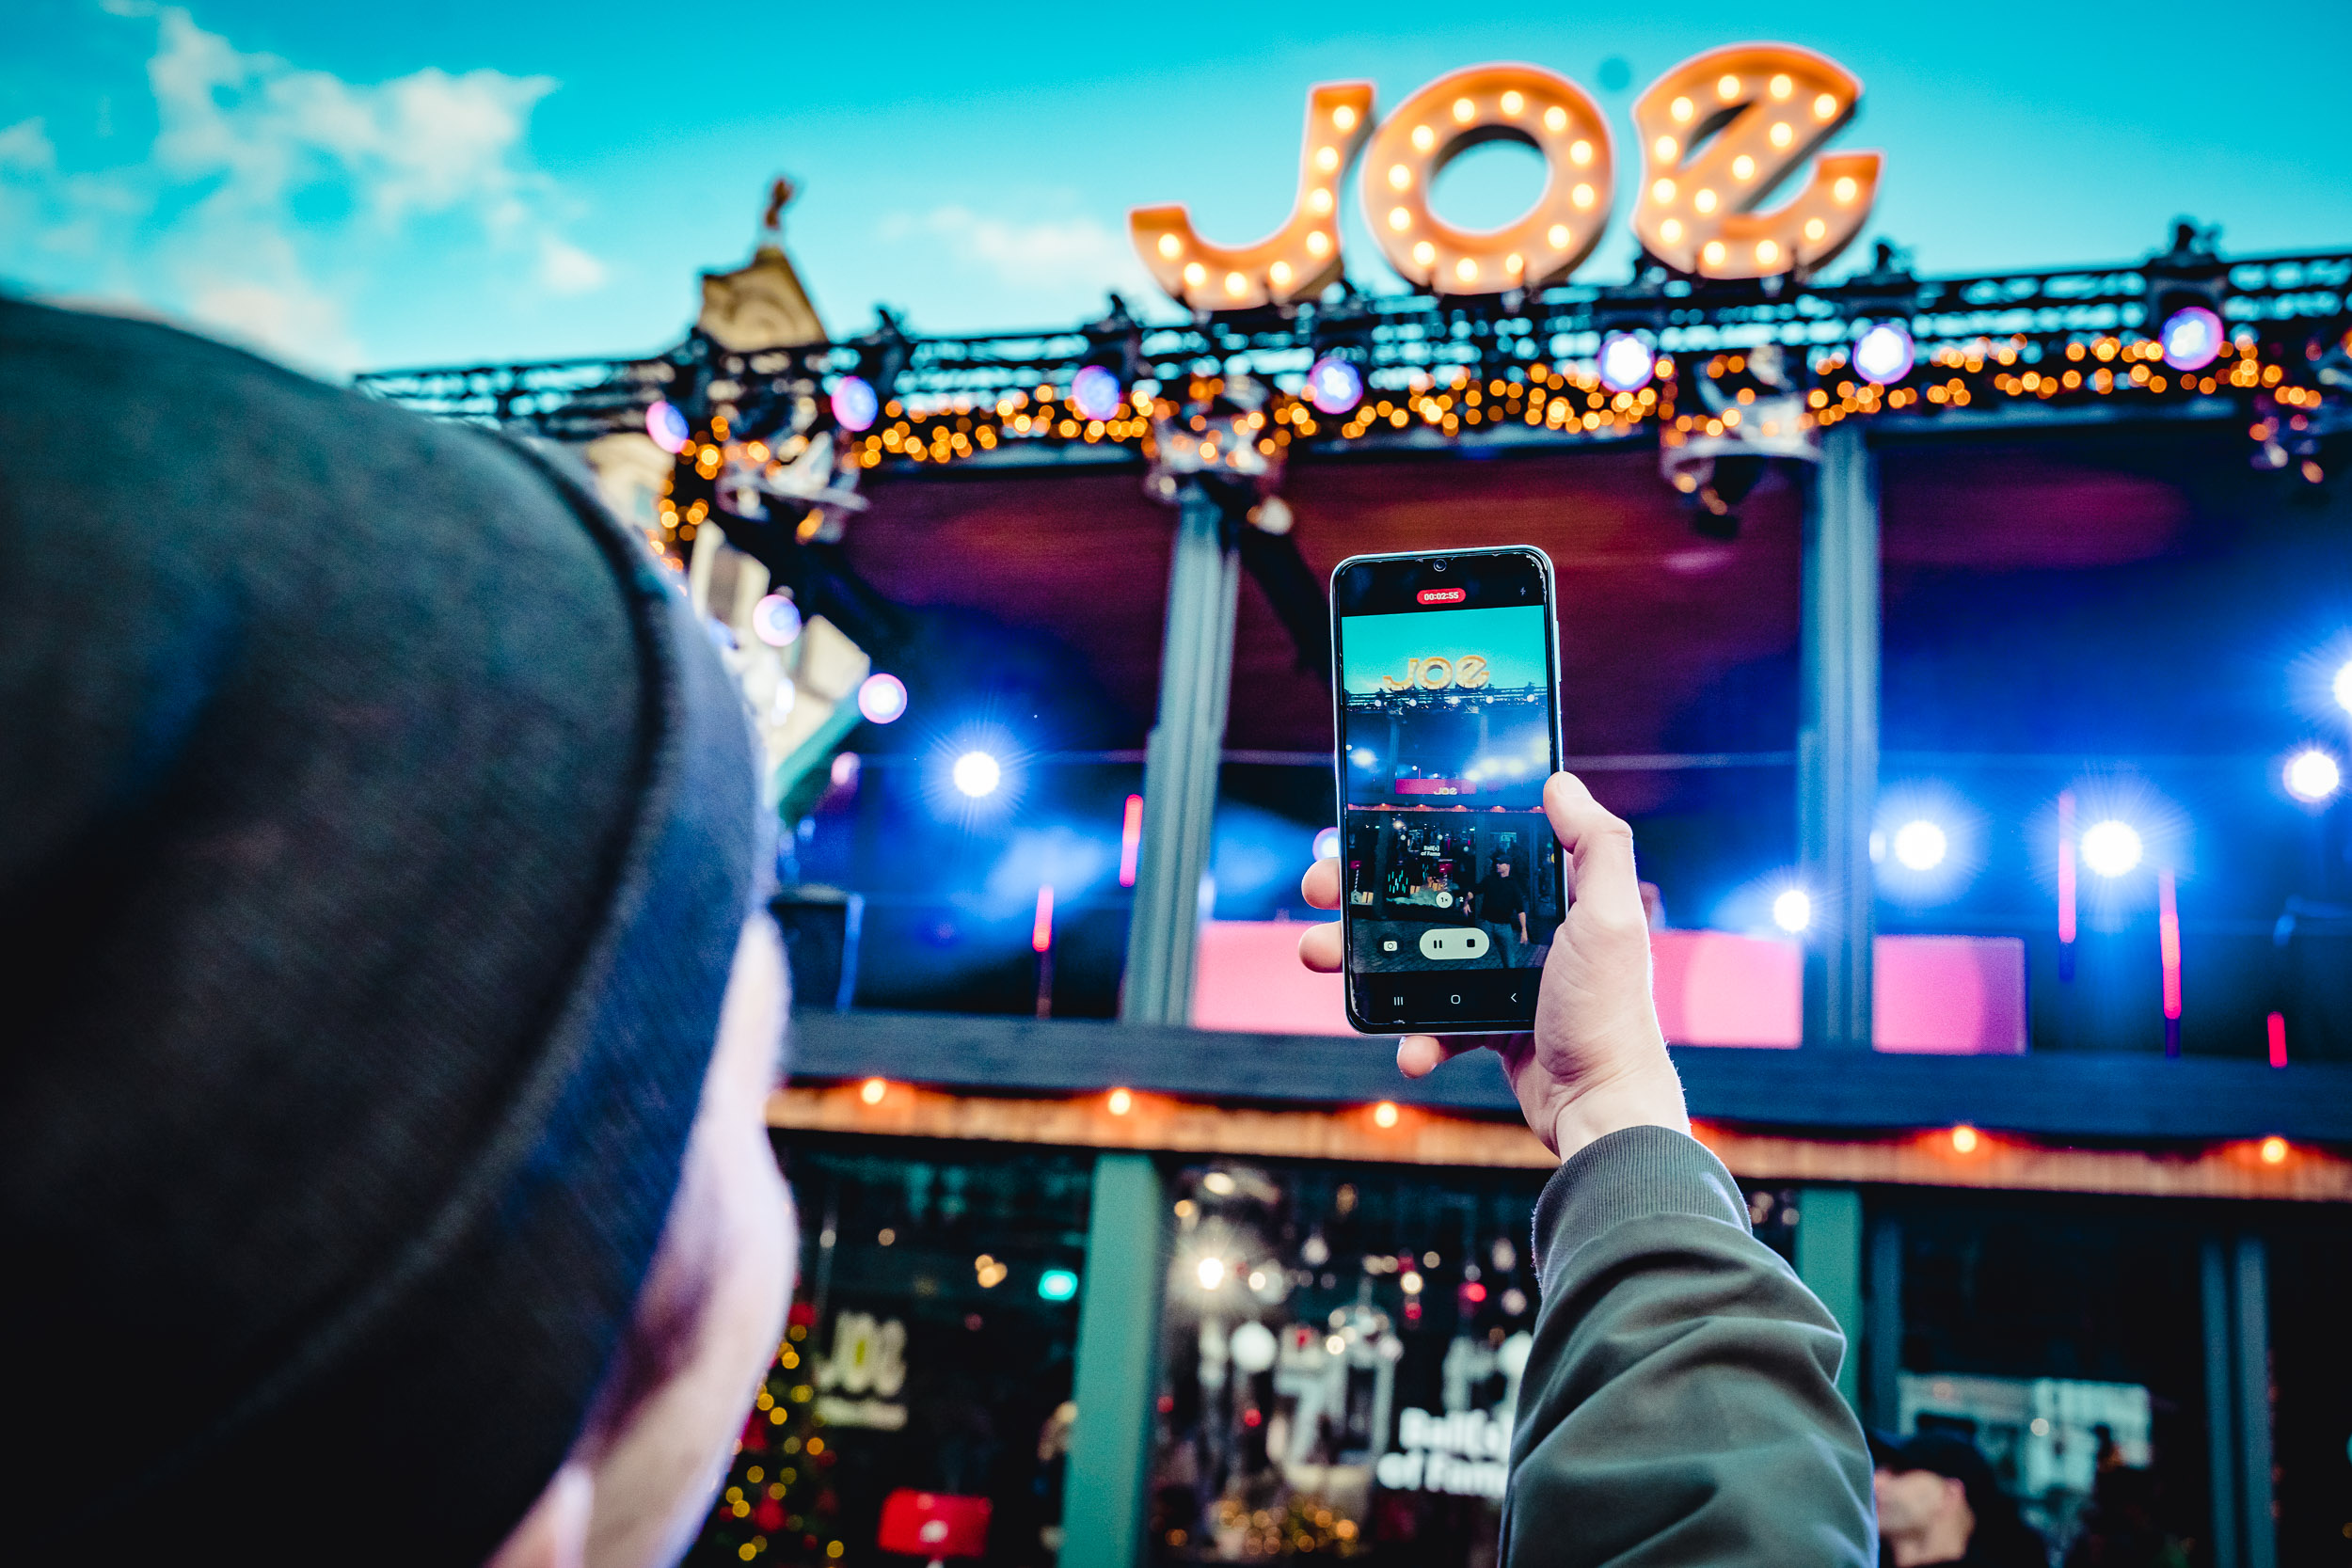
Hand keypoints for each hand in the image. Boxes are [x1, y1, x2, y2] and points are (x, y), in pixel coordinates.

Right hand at [1298, 772, 1687, 1160]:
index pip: (1469, 848)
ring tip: (1323, 955)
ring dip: (1363, 957)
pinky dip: (1411, 1034)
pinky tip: (1410, 1049)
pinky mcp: (1485, 1024)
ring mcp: (1500, 977)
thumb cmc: (1610, 1013)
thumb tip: (1560, 782)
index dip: (1414, 836)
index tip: (1363, 830)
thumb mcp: (1610, 919)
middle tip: (1320, 892)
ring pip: (1415, 956)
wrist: (1601, 1108)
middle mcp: (1521, 929)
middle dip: (1364, 894)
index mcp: (1547, 896)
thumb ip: (1597, 846)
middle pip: (1427, 897)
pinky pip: (1431, 1020)